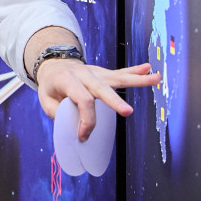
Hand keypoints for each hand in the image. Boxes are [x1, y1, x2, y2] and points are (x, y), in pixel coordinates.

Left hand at [35, 59, 160, 140]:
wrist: (54, 65)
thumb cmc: (51, 85)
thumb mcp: (45, 99)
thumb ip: (57, 111)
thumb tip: (74, 125)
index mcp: (67, 80)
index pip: (82, 100)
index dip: (86, 120)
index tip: (84, 135)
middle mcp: (85, 75)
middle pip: (102, 89)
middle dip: (115, 102)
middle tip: (127, 112)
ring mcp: (96, 73)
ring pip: (118, 78)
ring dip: (137, 79)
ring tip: (155, 78)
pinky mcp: (105, 74)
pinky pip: (121, 74)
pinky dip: (135, 72)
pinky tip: (149, 70)